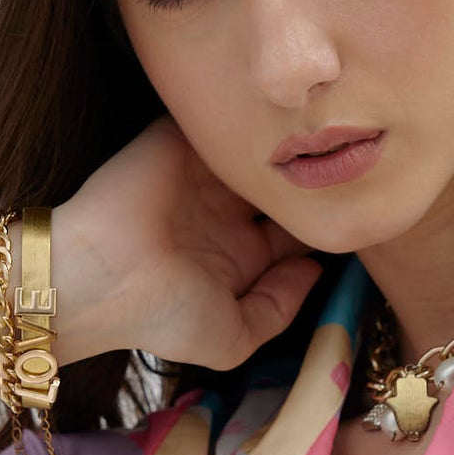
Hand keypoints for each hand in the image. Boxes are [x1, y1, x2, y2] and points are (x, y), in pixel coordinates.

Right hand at [57, 112, 325, 370]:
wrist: (98, 278)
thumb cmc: (160, 315)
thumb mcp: (234, 337)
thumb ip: (280, 307)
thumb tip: (317, 272)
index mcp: (239, 255)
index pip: (294, 233)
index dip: (322, 224)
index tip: (355, 215)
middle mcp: (225, 211)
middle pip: (283, 188)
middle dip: (312, 180)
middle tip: (350, 170)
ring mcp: (203, 174)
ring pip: (260, 152)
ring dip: (288, 146)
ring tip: (329, 137)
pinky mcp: (179, 141)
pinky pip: (224, 121)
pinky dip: (252, 118)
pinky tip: (287, 118)